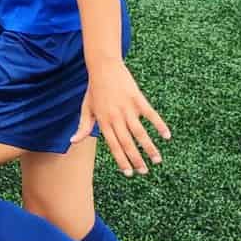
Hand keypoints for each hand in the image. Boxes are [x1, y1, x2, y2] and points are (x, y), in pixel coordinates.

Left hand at [73, 59, 171, 175]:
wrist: (103, 67)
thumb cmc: (94, 89)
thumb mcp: (86, 108)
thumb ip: (83, 127)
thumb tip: (73, 142)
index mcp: (103, 121)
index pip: (113, 146)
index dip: (121, 160)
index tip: (129, 173)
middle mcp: (115, 117)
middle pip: (127, 143)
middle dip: (136, 160)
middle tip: (145, 172)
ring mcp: (127, 108)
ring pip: (140, 133)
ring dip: (149, 148)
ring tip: (157, 160)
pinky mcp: (137, 99)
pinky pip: (151, 115)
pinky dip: (159, 125)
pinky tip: (167, 136)